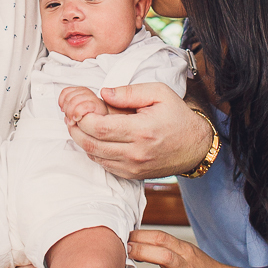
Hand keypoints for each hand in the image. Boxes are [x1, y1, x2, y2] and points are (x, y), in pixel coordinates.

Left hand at [59, 85, 108, 126]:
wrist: (108, 122)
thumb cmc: (94, 120)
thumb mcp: (78, 113)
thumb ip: (70, 109)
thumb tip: (64, 113)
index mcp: (82, 92)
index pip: (66, 91)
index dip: (62, 101)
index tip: (63, 110)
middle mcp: (88, 93)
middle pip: (69, 97)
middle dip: (66, 110)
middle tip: (69, 118)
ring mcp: (93, 99)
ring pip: (74, 101)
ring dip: (71, 113)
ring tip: (74, 120)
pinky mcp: (98, 106)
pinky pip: (83, 106)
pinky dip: (78, 113)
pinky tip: (78, 119)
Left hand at [67, 83, 211, 178]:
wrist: (195, 146)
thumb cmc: (177, 117)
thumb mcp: (159, 93)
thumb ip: (129, 92)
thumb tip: (104, 93)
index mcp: (142, 131)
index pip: (100, 128)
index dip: (83, 117)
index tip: (80, 107)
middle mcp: (136, 153)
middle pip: (92, 144)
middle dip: (76, 128)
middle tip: (73, 115)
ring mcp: (133, 167)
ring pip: (94, 156)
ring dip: (82, 140)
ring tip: (80, 124)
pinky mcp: (132, 175)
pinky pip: (104, 165)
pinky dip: (93, 151)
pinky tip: (94, 138)